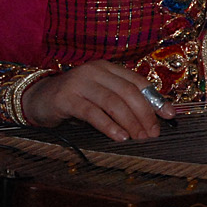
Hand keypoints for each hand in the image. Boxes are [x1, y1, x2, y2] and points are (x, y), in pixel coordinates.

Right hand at [21, 61, 174, 140]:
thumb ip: (122, 101)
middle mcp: (94, 71)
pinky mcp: (66, 98)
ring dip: (131, 122)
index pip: (138, 82)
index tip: (170, 116)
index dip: (156, 99)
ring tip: (140, 138)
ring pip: (113, 102)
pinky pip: (93, 113)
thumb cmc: (74, 100)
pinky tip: (120, 137)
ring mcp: (79, 83)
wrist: (36, 99)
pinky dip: (109, 126)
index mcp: (107, 68)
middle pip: (129, 92)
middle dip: (145, 114)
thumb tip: (154, 118)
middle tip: (154, 134)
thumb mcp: (100, 96)